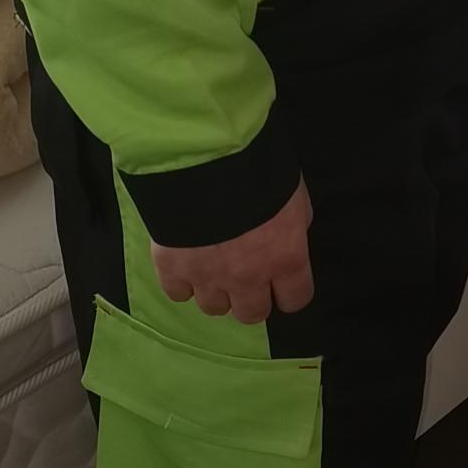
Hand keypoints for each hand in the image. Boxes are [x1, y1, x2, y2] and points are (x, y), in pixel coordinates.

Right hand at [150, 181, 314, 323]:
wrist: (206, 153)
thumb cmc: (258, 167)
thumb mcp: (293, 195)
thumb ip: (292, 226)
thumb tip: (285, 240)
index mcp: (285, 258)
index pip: (295, 299)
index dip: (288, 292)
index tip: (281, 284)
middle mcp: (249, 277)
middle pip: (252, 314)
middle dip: (250, 297)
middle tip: (243, 275)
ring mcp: (208, 277)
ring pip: (213, 308)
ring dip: (215, 290)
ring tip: (211, 263)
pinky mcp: (172, 268)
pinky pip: (177, 293)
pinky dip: (182, 281)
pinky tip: (185, 260)